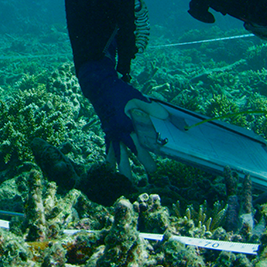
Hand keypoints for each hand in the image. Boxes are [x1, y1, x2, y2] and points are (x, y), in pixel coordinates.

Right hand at [78, 58, 158, 174]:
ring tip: (126, 178)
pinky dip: (110, 156)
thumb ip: (152, 108)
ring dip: (122, 165)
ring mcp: (112, 132)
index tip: (160, 153)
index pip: (143, 137)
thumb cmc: (121, 93)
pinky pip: (109, 147)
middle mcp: (120, 130)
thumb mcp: (138, 97)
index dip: (152, 145)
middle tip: (152, 169)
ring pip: (118, 152)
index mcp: (129, 121)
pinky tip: (110, 166)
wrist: (100, 88)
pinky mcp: (107, 131)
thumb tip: (166, 115)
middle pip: (133, 148)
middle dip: (143, 158)